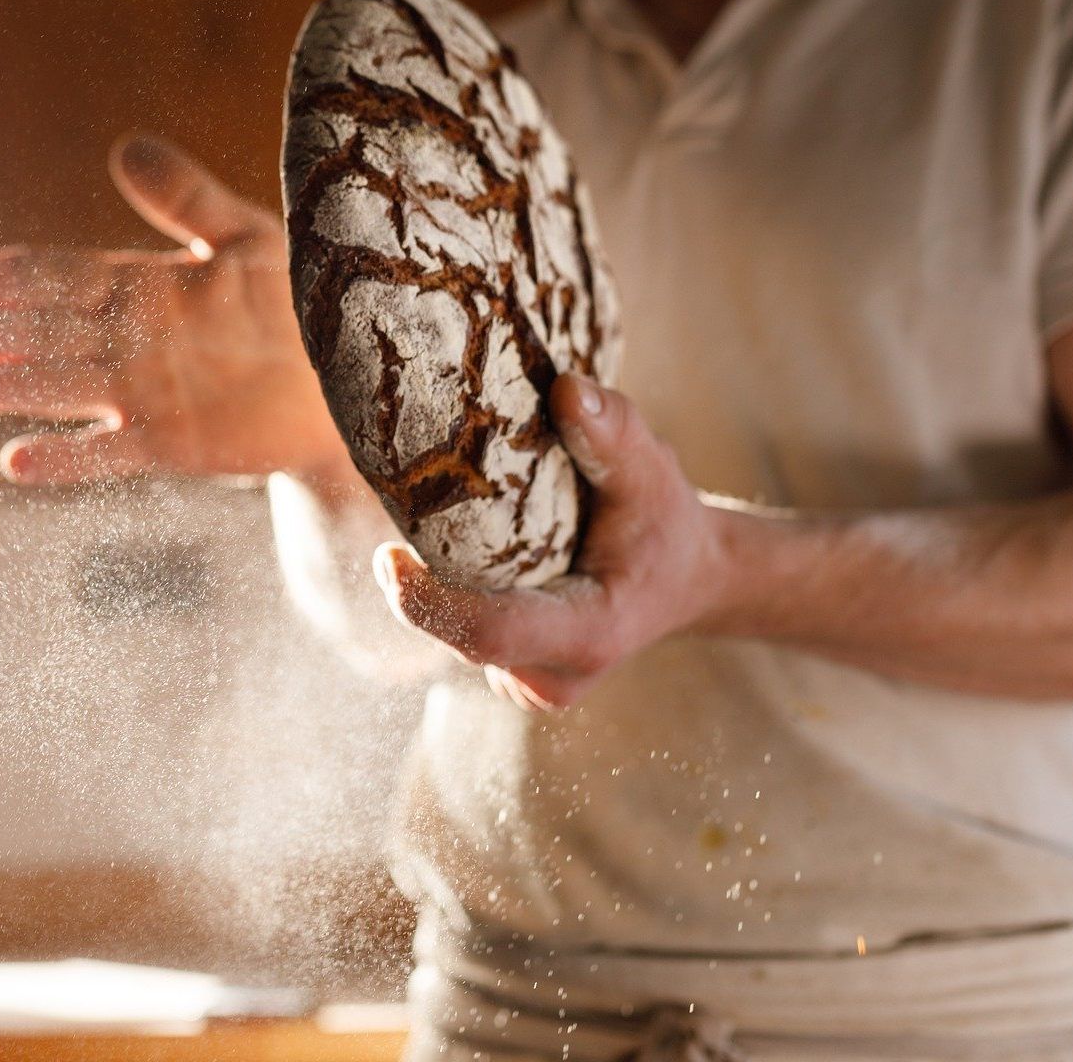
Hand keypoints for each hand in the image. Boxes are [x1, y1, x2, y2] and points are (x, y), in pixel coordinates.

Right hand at [0, 134, 348, 483]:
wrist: (354, 376)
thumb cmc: (306, 298)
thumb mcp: (248, 236)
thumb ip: (186, 198)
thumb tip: (124, 147)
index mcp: (146, 286)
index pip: (63, 277)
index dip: (11, 277)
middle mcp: (134, 341)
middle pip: (44, 334)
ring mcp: (147, 394)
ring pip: (61, 388)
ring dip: (3, 388)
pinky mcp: (173, 443)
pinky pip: (111, 453)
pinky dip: (67, 460)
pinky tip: (16, 463)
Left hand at [372, 374, 738, 708]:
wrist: (685, 578)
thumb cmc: (665, 523)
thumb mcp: (652, 471)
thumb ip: (613, 432)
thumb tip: (566, 387)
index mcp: (590, 634)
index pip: (492, 633)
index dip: (430, 604)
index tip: (387, 556)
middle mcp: (553, 676)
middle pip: (461, 634)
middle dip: (422, 581)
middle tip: (402, 508)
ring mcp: (531, 684)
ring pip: (455, 635)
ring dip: (436, 584)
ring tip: (439, 524)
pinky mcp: (512, 673)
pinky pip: (461, 635)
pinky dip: (450, 593)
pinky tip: (461, 552)